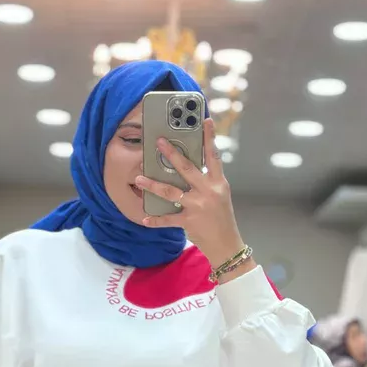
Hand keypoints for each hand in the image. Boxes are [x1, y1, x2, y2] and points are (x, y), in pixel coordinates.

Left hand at [136, 118, 253, 274]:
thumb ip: (206, 181)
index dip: (210, 137)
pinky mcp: (189, 222)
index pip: (214, 156)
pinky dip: (155, 220)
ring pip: (171, 192)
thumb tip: (186, 168)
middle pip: (187, 169)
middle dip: (172, 154)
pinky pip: (168, 219)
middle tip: (159, 142)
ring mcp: (197, 207)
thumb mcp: (220, 195)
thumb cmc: (222, 218)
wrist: (227, 245)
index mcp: (218, 183)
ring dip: (153, 185)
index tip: (205, 120)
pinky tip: (144, 218)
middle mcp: (208, 192)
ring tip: (139, 178)